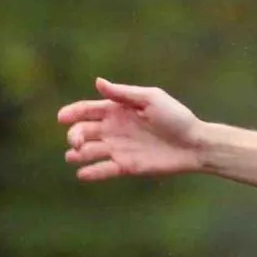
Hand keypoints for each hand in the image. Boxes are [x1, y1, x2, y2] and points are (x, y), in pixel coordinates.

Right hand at [58, 78, 206, 181]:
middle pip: (85, 131)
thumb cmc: (176, 117)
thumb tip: (98, 82)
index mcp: (118, 110)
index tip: (62, 118)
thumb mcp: (151, 99)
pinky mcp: (127, 166)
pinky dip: (92, 173)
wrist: (194, 144)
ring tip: (73, 156)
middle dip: (75, 136)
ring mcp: (119, 148)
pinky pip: (104, 170)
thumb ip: (124, 94)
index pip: (88, 110)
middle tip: (76, 142)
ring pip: (90, 151)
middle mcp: (115, 129)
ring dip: (78, 154)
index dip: (73, 113)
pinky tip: (82, 174)